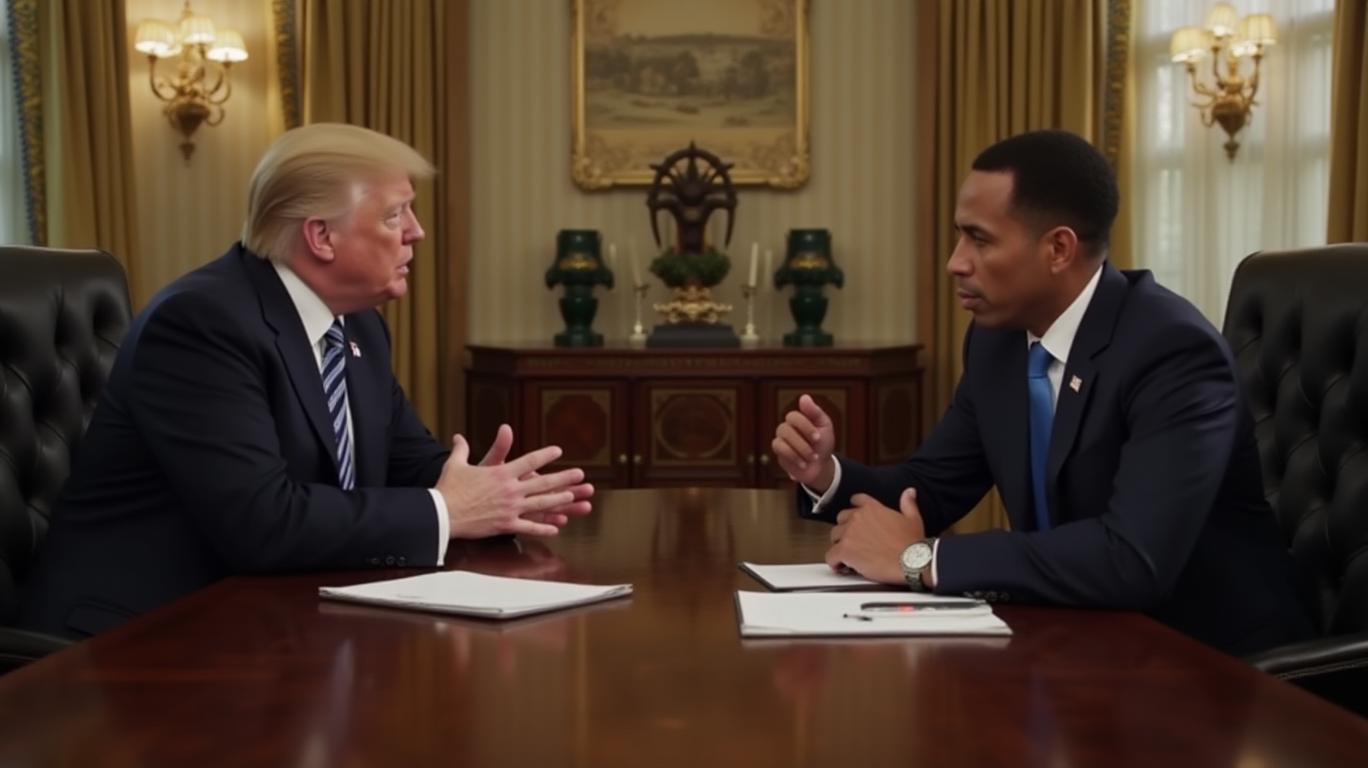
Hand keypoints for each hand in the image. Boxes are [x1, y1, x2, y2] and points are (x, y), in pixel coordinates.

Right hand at [436, 432, 585, 537]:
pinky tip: (556, 528)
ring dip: (559, 500)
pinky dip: (543, 528)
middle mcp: (510, 489)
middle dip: (563, 478)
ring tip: (574, 497)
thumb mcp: (456, 464)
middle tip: (580, 475)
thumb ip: (462, 449)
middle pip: (543, 482)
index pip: (529, 461)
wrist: (442, 513)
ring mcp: (510, 508)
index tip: (558, 451)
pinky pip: (529, 527)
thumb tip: (458, 437)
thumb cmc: (449, 488)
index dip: (545, 455)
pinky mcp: (506, 525)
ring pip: (541, 504)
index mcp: (501, 473)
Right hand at [771, 394, 837, 490]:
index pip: (793, 416)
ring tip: (812, 458)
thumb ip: (815, 412)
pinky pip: (779, 449)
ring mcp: (781, 438)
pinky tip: (803, 464)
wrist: (820, 467)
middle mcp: (787, 426)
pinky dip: (794, 457)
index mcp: (799, 418)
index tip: (818, 438)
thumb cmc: (823, 445)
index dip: (805, 427)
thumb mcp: (824, 427)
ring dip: (800, 450)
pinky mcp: (778, 451)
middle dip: (802, 442)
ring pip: (782, 439)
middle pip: (785, 428)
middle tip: (815, 452)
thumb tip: (804, 396)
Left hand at [825, 488, 926, 584]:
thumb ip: (908, 503)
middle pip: (841, 519)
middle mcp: (858, 517)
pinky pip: (831, 556)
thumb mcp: (913, 519)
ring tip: (848, 555)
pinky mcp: (845, 550)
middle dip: (846, 529)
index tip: (855, 517)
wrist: (910, 562)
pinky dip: (834, 562)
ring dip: (840, 545)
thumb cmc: (912, 544)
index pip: (856, 500)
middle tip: (854, 541)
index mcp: (872, 508)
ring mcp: (849, 534)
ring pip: (834, 537)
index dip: (854, 508)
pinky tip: (841, 566)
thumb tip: (909, 492)